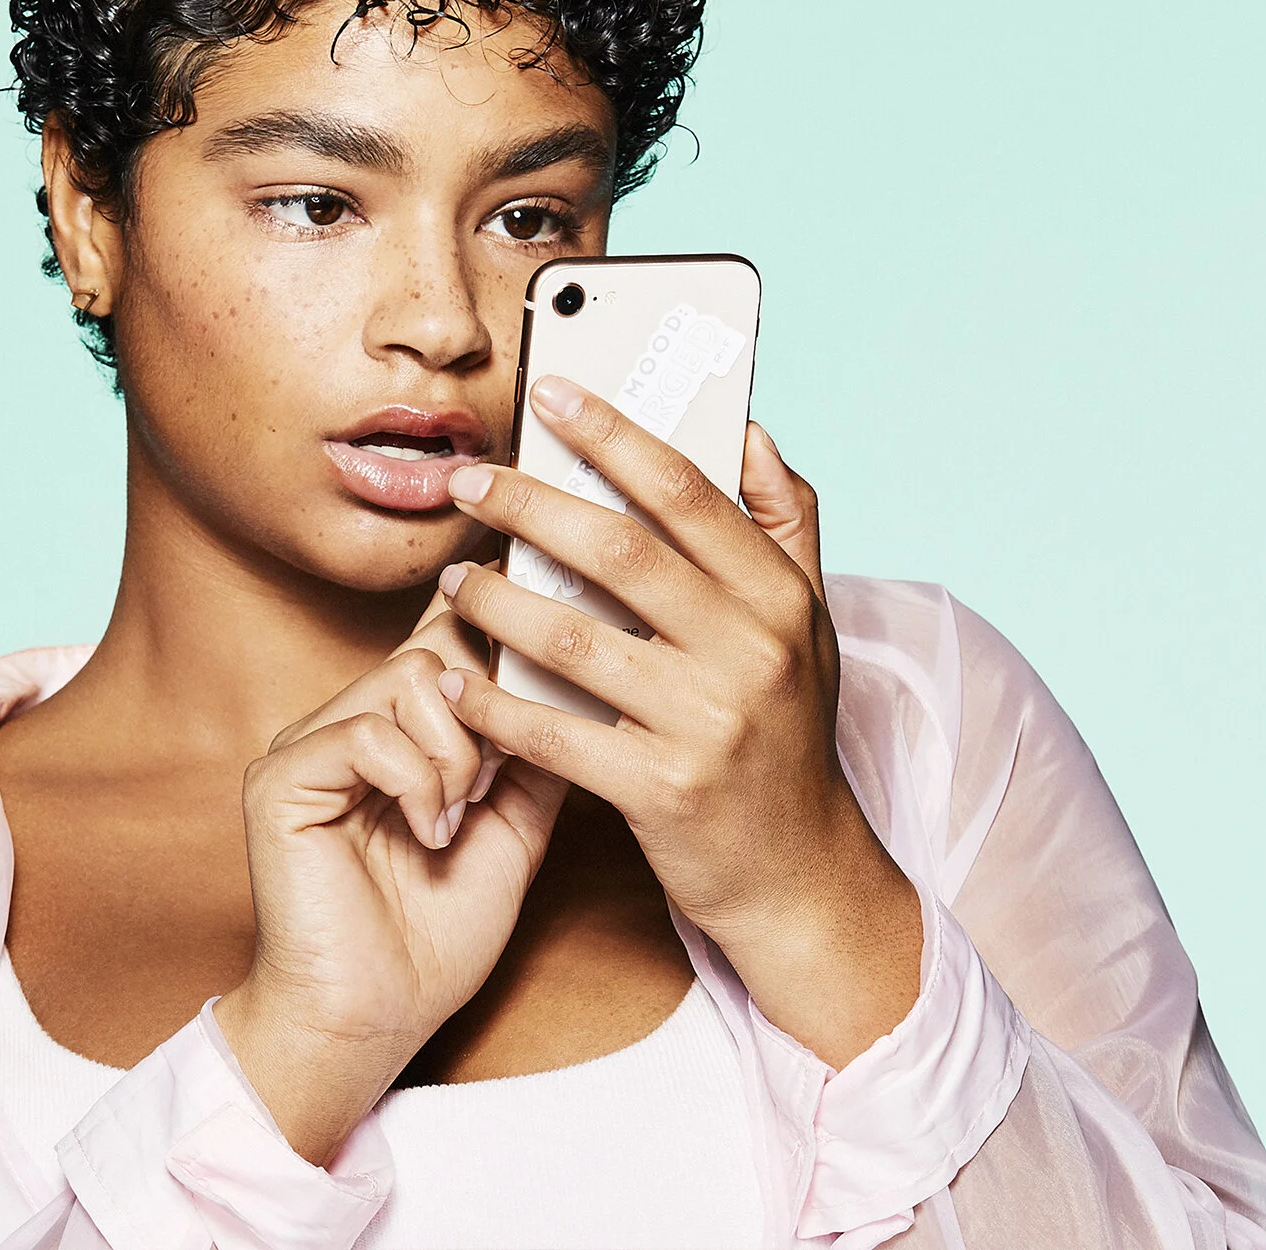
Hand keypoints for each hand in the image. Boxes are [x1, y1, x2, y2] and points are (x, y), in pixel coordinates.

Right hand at [215, 580, 568, 1164]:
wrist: (374, 1020)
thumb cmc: (435, 939)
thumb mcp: (513, 833)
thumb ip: (534, 758)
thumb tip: (577, 688)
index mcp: (394, 731)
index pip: (441, 638)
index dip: (495, 634)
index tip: (551, 653)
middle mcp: (344, 723)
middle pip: (436, 648)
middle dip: (490, 712)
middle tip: (494, 784)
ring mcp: (306, 746)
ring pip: (410, 678)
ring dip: (457, 754)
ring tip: (456, 820)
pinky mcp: (280, 780)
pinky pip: (369, 734)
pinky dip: (418, 783)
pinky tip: (428, 836)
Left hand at [435, 376, 921, 1066]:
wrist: (800, 873)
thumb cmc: (787, 735)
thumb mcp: (811, 625)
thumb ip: (786, 524)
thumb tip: (751, 430)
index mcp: (782, 597)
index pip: (688, 492)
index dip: (614, 433)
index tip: (550, 392)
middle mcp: (751, 651)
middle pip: (618, 551)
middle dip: (529, 505)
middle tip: (467, 482)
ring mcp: (706, 723)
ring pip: (571, 639)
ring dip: (496, 603)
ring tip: (454, 583)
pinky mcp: (662, 790)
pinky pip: (554, 732)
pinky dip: (494, 705)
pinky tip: (455, 682)